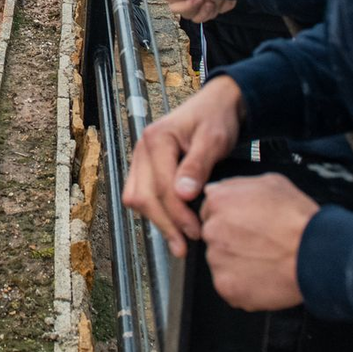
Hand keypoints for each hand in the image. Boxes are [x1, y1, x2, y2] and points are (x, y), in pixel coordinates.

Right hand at [123, 76, 243, 255]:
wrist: (216, 105)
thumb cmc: (216, 119)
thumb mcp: (213, 139)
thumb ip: (197, 165)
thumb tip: (183, 194)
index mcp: (156, 139)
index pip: (160, 186)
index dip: (177, 213)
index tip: (197, 232)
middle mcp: (141, 149)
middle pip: (141, 195)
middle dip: (163, 223)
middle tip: (185, 246)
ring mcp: (141, 158)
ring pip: (136, 197)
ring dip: (156, 220)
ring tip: (180, 241)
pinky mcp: (146, 167)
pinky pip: (140, 194)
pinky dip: (154, 212)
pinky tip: (174, 225)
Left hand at [201, 174, 317, 309]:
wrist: (317, 256)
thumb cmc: (299, 221)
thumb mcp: (270, 183)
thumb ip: (238, 185)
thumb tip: (224, 189)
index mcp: (218, 201)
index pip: (211, 210)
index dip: (231, 219)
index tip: (245, 227)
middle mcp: (212, 229)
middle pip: (214, 235)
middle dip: (232, 240)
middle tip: (258, 245)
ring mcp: (217, 259)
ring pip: (221, 261)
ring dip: (237, 262)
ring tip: (265, 261)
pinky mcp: (226, 286)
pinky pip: (229, 285)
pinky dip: (243, 285)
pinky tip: (263, 277)